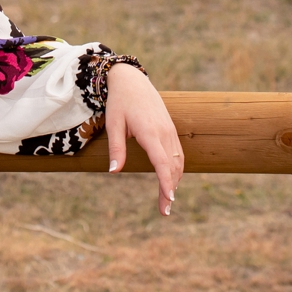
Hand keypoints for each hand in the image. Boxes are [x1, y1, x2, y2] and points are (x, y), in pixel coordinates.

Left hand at [106, 63, 184, 215]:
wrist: (132, 80)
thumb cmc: (120, 103)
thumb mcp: (113, 124)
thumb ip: (117, 148)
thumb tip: (114, 172)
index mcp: (150, 132)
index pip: (162, 163)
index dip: (166, 183)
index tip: (169, 200)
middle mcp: (164, 132)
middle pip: (172, 166)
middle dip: (170, 190)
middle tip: (164, 211)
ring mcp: (170, 130)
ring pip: (178, 161)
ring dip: (175, 181)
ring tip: (167, 200)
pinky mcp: (170, 129)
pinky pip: (178, 153)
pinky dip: (176, 169)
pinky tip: (171, 180)